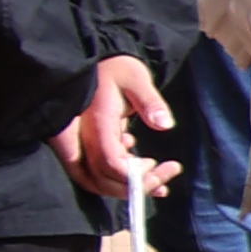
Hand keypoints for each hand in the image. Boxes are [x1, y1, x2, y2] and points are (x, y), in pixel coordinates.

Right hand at [61, 53, 172, 203]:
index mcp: (96, 124)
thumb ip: (149, 101)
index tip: (157, 166)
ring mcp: (85, 144)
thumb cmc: (118, 68)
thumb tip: (164, 124)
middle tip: (165, 179)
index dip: (132, 175)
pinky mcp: (92, 146)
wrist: (101, 63)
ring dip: (128, 188)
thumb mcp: (135, 77)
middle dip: (133, 187)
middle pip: (102, 179)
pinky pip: (101, 171)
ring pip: (99, 180)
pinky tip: (148, 173)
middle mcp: (85, 139)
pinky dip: (122, 180)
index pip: (109, 162)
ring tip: (162, 185)